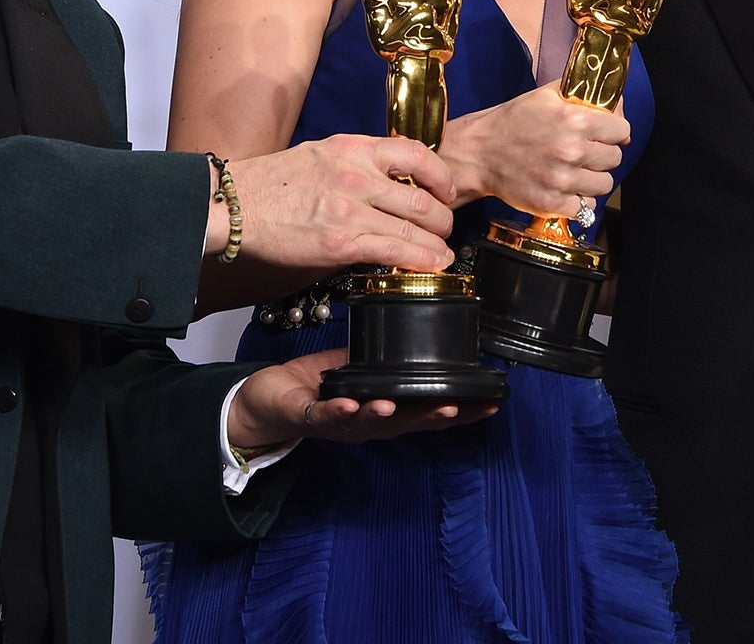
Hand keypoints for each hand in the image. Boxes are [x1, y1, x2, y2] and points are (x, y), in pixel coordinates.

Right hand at [208, 134, 457, 273]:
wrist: (235, 206)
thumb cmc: (272, 182)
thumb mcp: (320, 154)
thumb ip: (356, 163)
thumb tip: (387, 181)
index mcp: (354, 148)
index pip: (417, 153)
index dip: (441, 175)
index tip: (446, 190)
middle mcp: (357, 174)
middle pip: (422, 196)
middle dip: (443, 216)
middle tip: (445, 227)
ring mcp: (350, 209)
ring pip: (413, 226)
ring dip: (436, 242)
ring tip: (443, 251)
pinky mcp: (340, 242)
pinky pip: (393, 251)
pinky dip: (419, 259)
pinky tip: (431, 264)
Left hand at [229, 349, 496, 446]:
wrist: (264, 403)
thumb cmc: (313, 386)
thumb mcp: (357, 367)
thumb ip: (384, 358)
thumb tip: (414, 329)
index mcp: (383, 409)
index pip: (426, 411)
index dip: (459, 411)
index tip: (489, 403)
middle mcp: (367, 424)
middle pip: (407, 424)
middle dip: (434, 416)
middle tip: (461, 407)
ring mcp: (339, 425)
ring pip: (370, 423)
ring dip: (389, 415)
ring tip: (402, 404)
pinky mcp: (308, 418)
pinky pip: (328, 416)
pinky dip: (342, 411)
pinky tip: (355, 403)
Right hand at [438, 82, 627, 218]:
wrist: (480, 153)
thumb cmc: (513, 122)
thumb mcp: (547, 96)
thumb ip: (584, 95)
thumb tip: (617, 104)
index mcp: (575, 120)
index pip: (622, 130)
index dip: (615, 132)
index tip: (606, 135)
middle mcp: (572, 151)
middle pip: (615, 159)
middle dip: (603, 155)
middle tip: (586, 153)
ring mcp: (562, 180)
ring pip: (604, 185)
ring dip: (592, 179)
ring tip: (575, 171)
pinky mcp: (552, 203)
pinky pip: (585, 207)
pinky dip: (577, 200)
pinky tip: (564, 188)